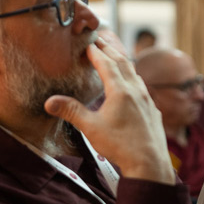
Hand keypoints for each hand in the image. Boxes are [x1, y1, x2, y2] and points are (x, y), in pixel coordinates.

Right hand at [44, 38, 174, 184]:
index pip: (106, 63)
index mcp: (120, 91)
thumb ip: (72, 112)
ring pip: (135, 74)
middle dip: (110, 50)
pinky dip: (133, 79)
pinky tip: (131, 86)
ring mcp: (147, 100)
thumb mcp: (91, 128)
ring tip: (114, 58)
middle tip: (100, 41)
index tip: (88, 43)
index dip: (96, 52)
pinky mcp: (153, 110)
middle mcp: (137, 91)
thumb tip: (50, 101)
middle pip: (123, 63)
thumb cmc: (120, 145)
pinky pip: (143, 87)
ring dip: (123, 63)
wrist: (149, 163)